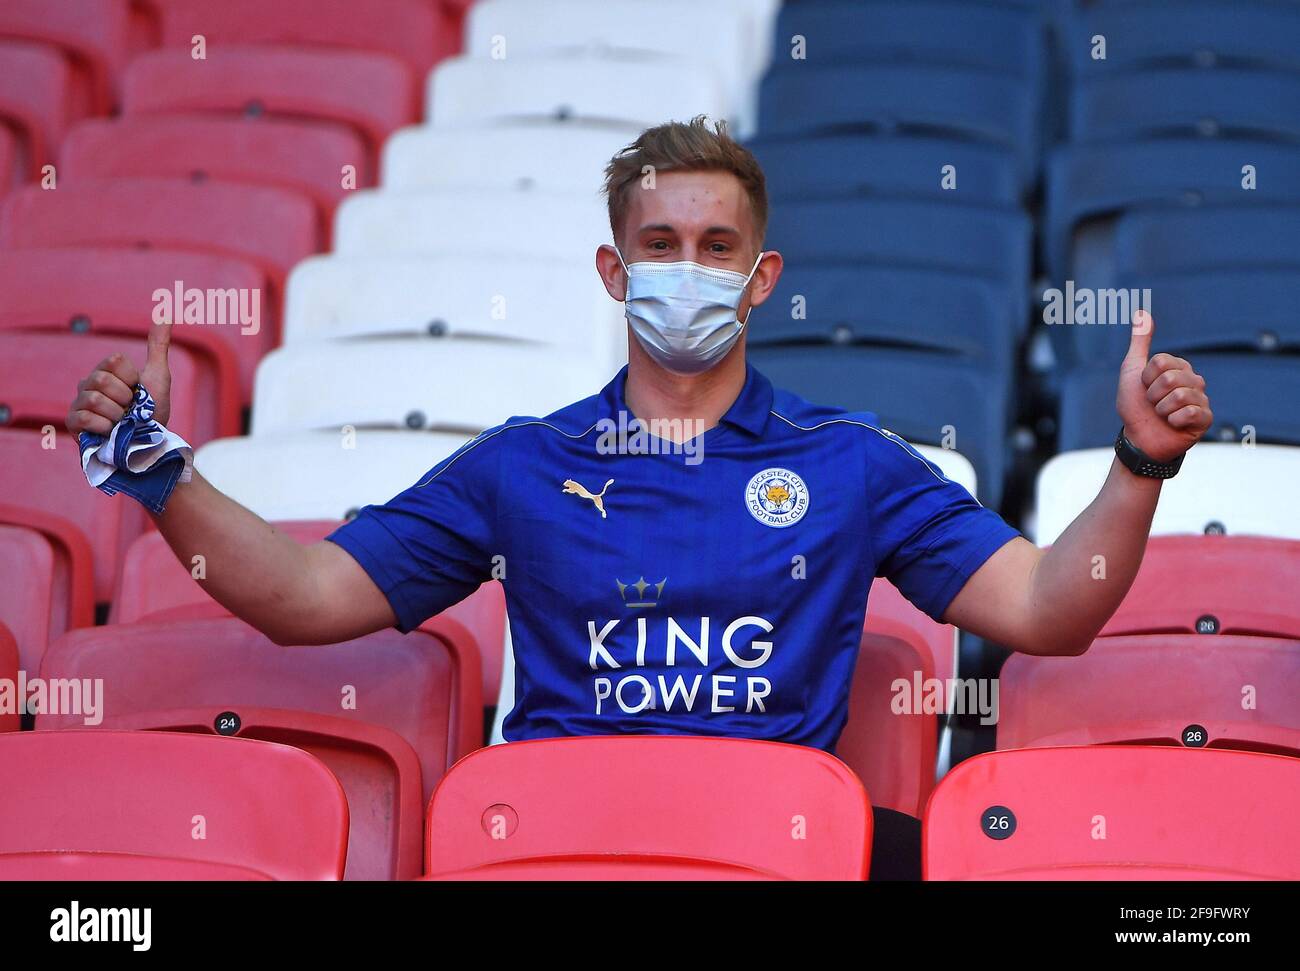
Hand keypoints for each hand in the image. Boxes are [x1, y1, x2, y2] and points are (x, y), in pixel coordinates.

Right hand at [66, 321, 172, 434]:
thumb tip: (164, 315)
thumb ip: (158, 346)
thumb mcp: (158, 377)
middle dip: (126, 398)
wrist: (148, 445)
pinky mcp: (72, 424)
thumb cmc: (151, 412)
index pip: (114, 360)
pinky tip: (109, 432)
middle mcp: (87, 384)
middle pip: (103, 379)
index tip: (138, 390)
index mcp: (105, 371)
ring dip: (118, 415)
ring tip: (121, 422)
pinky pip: (86, 418)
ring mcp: (78, 403)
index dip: (132, 378)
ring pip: (96, 399)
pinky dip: (106, 427)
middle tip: (130, 409)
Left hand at [1116, 310, 1212, 462]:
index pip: (1161, 362)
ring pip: (1179, 396)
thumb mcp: (1132, 370)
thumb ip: (1139, 342)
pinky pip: (1189, 413)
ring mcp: (1201, 399)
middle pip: (1170, 378)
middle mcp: (1194, 381)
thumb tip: (1141, 312)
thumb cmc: (1135, 405)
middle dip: (1153, 395)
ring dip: (1161, 409)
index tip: (1145, 388)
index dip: (1146, 378)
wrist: (1140, 438)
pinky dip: (1173, 421)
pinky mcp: (1205, 419)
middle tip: (1152, 404)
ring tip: (1161, 415)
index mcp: (1179, 367)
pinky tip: (1173, 425)